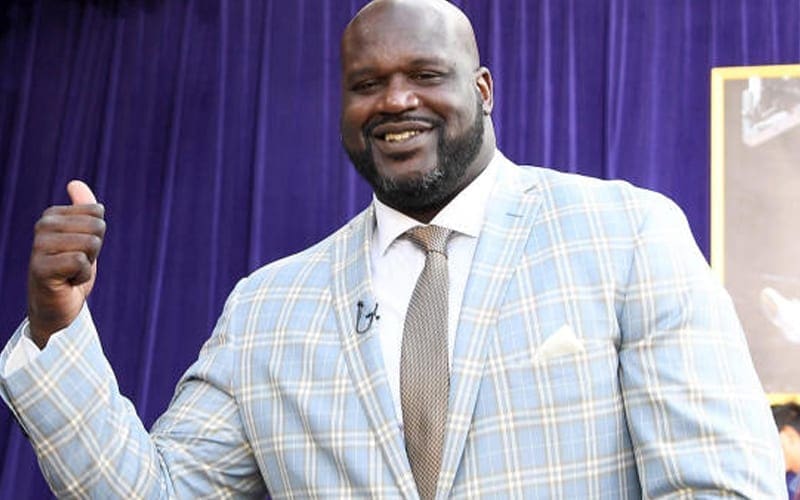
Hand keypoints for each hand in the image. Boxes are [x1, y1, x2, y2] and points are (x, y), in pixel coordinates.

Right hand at [27, 181, 105, 347]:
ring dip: (88, 264)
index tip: (80, 249)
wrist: (57, 305)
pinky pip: (81, 262)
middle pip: (97, 227)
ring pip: (90, 244)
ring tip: (71, 272)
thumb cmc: (71, 271)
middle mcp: (42, 226)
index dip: (97, 235)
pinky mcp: (41, 267)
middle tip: (76, 263)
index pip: (97, 213)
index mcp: (52, 215)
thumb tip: (75, 182)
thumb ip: (83, 209)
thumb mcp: (83, 236)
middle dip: (94, 250)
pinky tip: (67, 282)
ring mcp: (39, 246)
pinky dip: (82, 276)